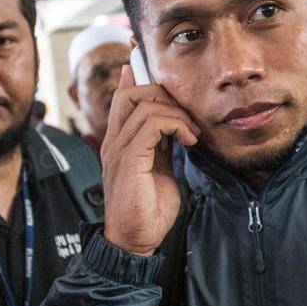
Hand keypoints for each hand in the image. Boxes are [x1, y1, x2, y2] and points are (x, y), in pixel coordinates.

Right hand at [101, 62, 199, 255]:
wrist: (134, 241)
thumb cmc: (148, 212)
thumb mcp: (160, 171)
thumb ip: (163, 149)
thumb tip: (178, 131)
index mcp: (120, 143)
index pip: (122, 99)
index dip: (135, 78)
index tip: (146, 64)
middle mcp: (114, 141)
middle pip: (131, 93)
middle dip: (163, 94)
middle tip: (186, 116)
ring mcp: (118, 149)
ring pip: (143, 104)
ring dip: (176, 114)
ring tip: (192, 134)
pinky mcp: (128, 159)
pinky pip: (151, 124)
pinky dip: (175, 126)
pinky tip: (188, 140)